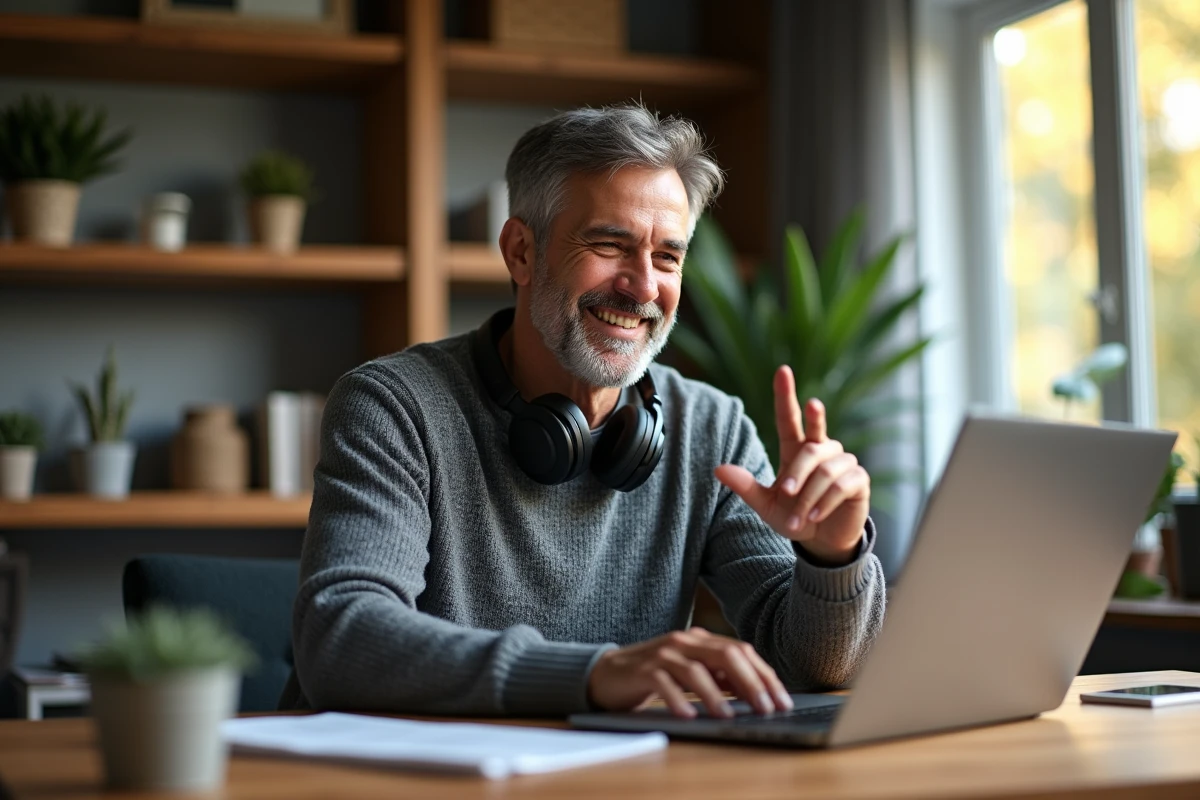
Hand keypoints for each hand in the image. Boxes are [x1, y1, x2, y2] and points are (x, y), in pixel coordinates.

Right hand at [587, 628, 793, 718]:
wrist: (608, 673)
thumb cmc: (656, 675)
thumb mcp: (692, 673)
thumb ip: (720, 677)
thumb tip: (755, 693)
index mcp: (701, 640)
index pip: (742, 652)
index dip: (765, 675)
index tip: (782, 700)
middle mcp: (685, 642)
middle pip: (725, 655)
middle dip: (750, 682)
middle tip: (766, 708)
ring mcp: (663, 654)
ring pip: (695, 670)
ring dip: (715, 695)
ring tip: (729, 717)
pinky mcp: (642, 670)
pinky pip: (663, 682)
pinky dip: (677, 700)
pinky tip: (689, 716)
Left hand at [715, 365, 869, 564]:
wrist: (821, 541)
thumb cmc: (793, 516)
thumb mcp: (765, 504)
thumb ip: (745, 486)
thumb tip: (717, 468)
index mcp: (796, 449)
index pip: (790, 417)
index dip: (786, 394)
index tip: (782, 370)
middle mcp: (821, 449)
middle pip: (810, 447)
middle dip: (797, 472)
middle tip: (786, 493)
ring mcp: (843, 462)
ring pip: (825, 470)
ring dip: (809, 497)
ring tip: (801, 517)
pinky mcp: (858, 479)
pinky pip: (841, 484)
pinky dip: (824, 502)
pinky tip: (815, 517)